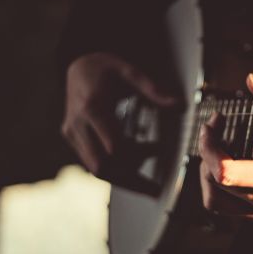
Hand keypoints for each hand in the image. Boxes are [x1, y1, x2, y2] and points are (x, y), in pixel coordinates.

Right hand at [62, 52, 176, 174]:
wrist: (77, 66)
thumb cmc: (105, 68)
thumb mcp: (130, 72)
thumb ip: (154, 91)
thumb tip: (180, 106)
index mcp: (92, 107)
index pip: (113, 146)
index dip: (138, 154)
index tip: (158, 149)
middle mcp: (78, 124)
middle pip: (102, 166)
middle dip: (130, 178)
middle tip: (154, 188)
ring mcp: (72, 133)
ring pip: (96, 169)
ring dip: (122, 177)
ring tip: (147, 183)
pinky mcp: (72, 139)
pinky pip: (92, 163)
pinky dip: (113, 168)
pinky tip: (133, 163)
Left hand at [198, 74, 252, 224]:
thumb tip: (251, 80)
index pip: (224, 172)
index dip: (209, 146)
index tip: (213, 126)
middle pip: (214, 182)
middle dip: (206, 153)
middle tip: (214, 133)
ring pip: (213, 201)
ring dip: (207, 175)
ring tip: (216, 155)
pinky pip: (227, 209)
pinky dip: (220, 188)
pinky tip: (229, 169)